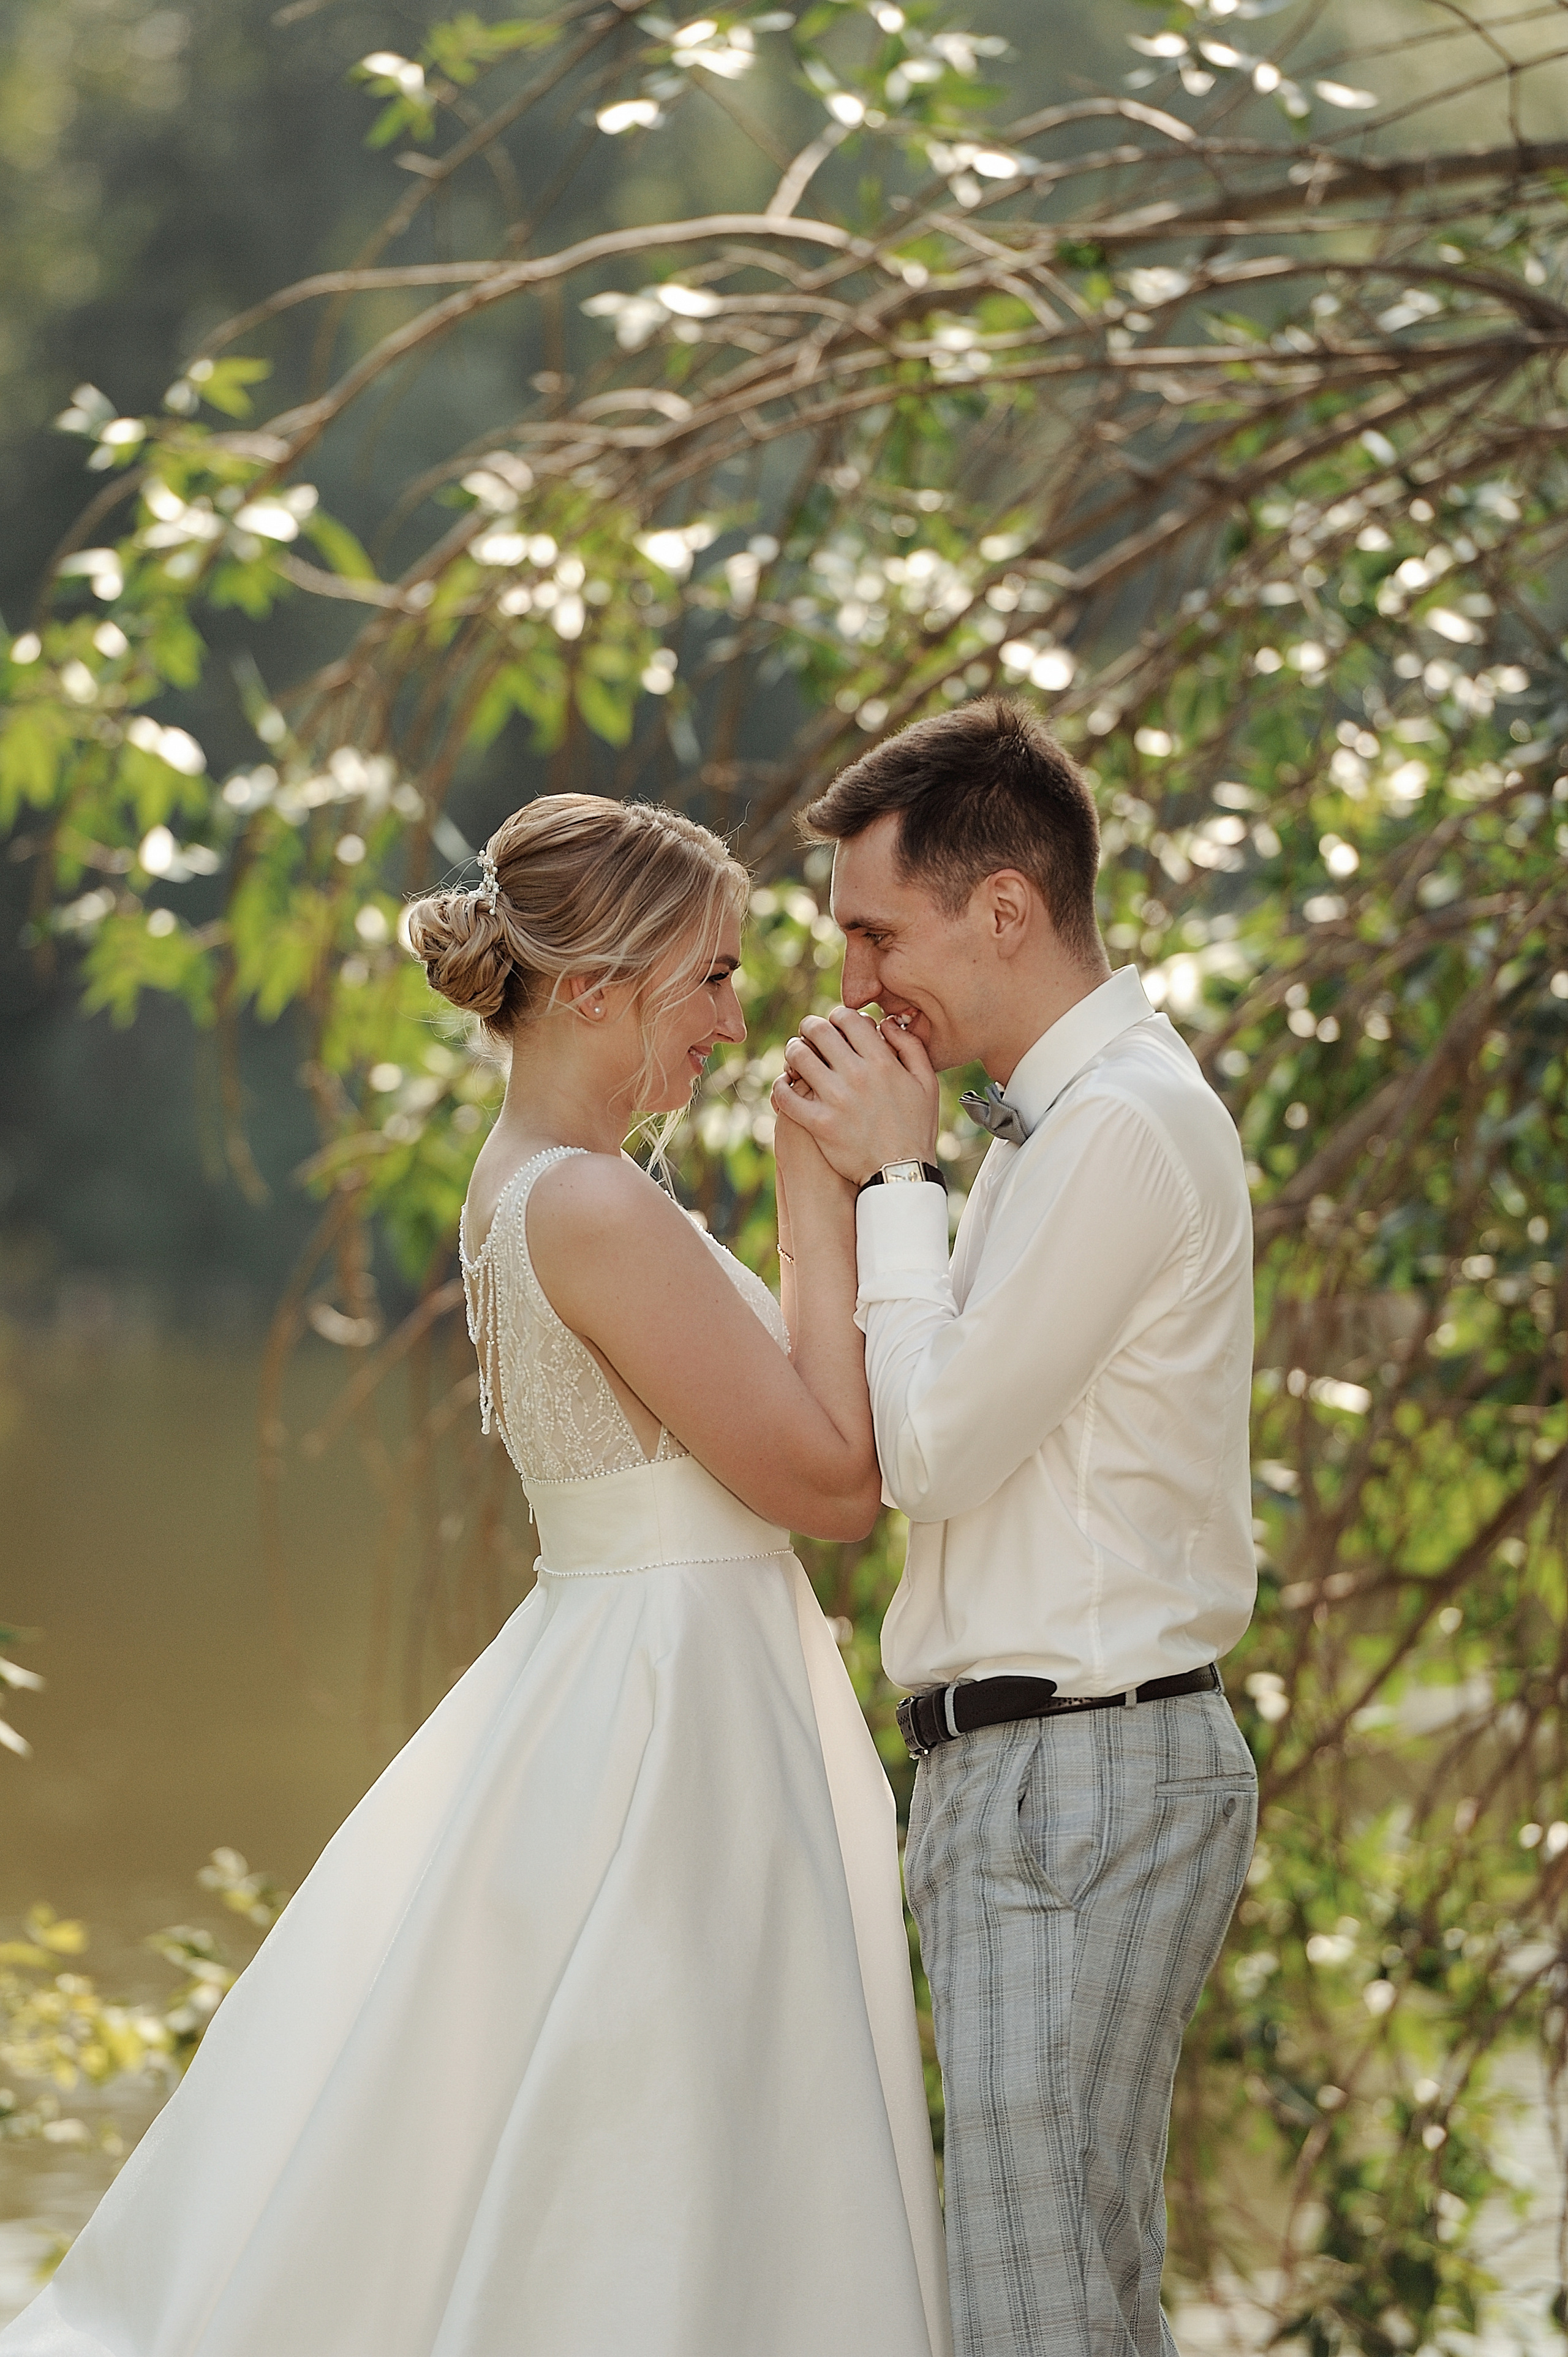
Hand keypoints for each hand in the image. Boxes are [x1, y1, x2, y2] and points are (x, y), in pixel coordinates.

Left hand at [771, 1007, 939, 1185]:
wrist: (901, 1172)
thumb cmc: (916, 1128)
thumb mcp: (927, 1083)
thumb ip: (910, 1046)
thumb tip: (886, 1023)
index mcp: (882, 1061)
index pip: (847, 1018)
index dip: (837, 1016)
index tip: (835, 1025)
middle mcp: (857, 1075)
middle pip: (818, 1031)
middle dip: (810, 1028)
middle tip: (809, 1035)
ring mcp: (835, 1099)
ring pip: (798, 1056)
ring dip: (793, 1052)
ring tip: (797, 1058)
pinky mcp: (818, 1123)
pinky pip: (786, 1095)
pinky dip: (780, 1086)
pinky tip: (786, 1086)